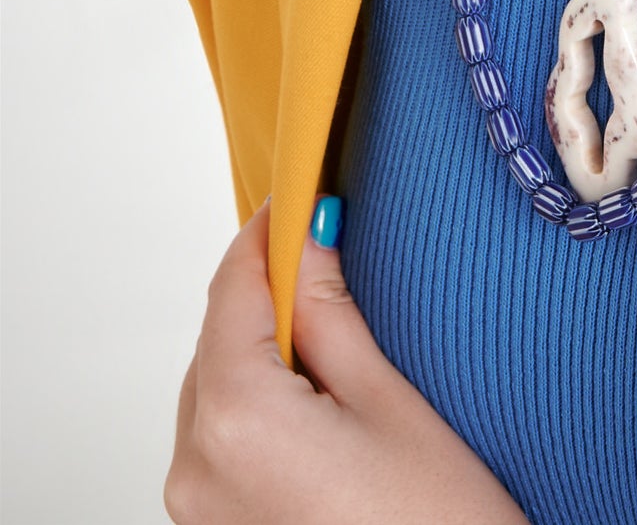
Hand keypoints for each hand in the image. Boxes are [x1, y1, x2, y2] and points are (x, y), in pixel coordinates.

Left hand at [165, 198, 529, 522]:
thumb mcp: (390, 399)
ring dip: (262, 356)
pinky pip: (222, 447)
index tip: (299, 196)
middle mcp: (195, 470)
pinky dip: (259, 411)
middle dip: (266, 298)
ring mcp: (199, 514)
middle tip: (330, 258)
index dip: (267, 234)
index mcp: (235, 419)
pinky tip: (319, 403)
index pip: (232, 289)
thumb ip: (329, 312)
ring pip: (217, 395)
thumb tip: (306, 239)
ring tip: (335, 336)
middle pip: (216, 344)